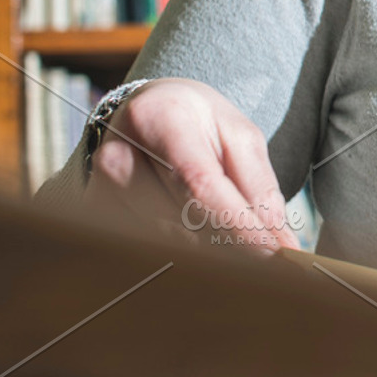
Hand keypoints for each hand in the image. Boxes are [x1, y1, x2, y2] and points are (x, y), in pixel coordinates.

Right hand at [83, 78, 296, 252]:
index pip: (199, 185)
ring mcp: (98, 187)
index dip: (237, 227)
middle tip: (267, 265)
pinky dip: (178, 254)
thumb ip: (261, 190)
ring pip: (160, 242)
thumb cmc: (199, 124)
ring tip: (237, 251)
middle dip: (228, 248)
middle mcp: (118, 154)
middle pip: (177, 221)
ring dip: (205, 255)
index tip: (272, 257)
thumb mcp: (240, 139)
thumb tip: (282, 247)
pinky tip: (201, 247)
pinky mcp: (94, 214)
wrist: (147, 111)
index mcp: (159, 119)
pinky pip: (142, 249)